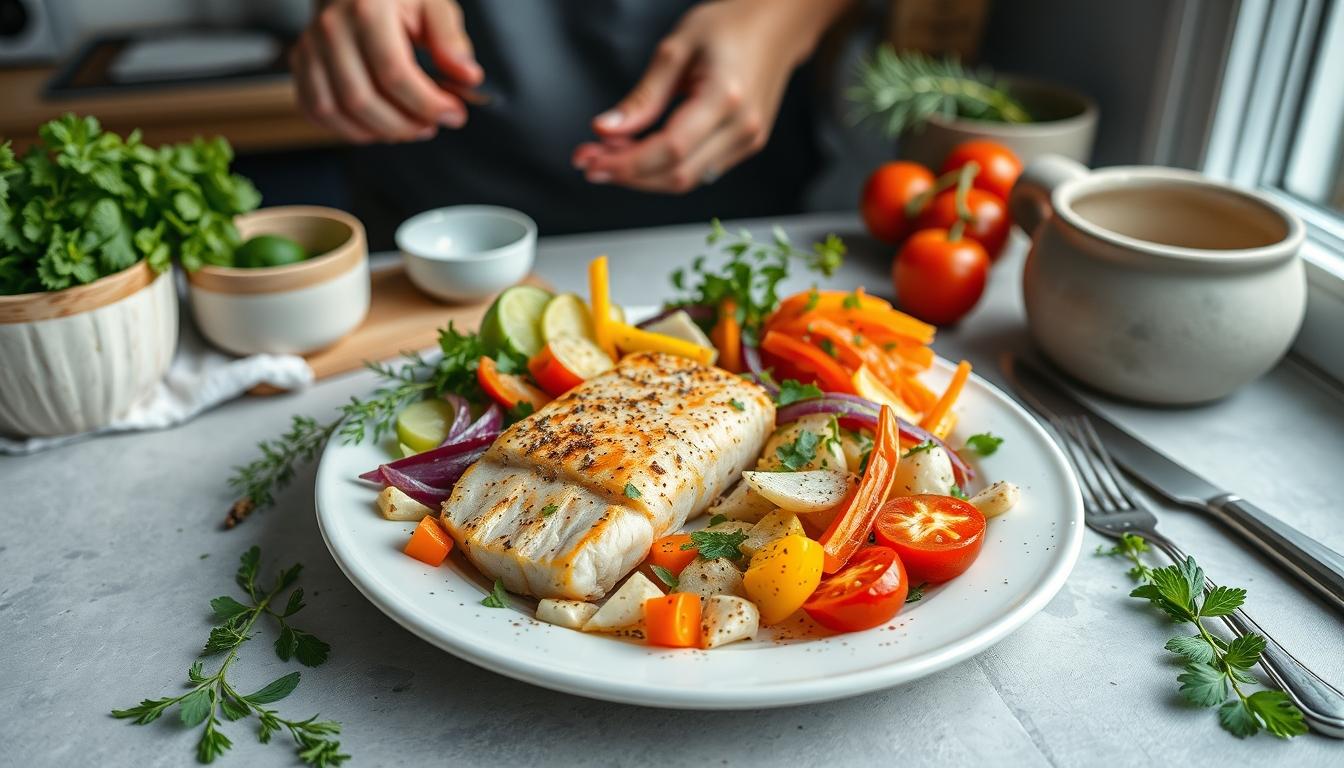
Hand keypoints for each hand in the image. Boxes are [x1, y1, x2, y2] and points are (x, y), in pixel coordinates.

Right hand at [290, 0, 483, 142]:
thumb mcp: (433, 5)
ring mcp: (310, 47)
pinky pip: (317, 111)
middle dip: (404, 125)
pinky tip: (378, 126)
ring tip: (409, 128)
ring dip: (378, 132)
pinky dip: (348, 129)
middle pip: (362, 100)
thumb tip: (469, 78)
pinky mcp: (300, 63)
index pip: (394, 73)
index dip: (427, 104)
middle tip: (432, 126)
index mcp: (367, 9)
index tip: (455, 115)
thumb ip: (451, 41)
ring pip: (336, 111)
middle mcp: (331, 28)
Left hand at [572, 0, 848, 193]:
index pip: (670, 149)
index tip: (591, 160)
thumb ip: (643, 96)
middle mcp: (742, 128)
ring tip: (609, 155)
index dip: (626, 163)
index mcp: (724, 98)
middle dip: (627, 175)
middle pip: (677, 175)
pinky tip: (639, 153)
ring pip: (686, 180)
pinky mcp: (745, 146)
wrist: (776, 26)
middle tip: (590, 161)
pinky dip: (664, 168)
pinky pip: (699, 171)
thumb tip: (606, 129)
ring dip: (642, 176)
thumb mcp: (676, 48)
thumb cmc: (730, 26)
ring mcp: (748, 141)